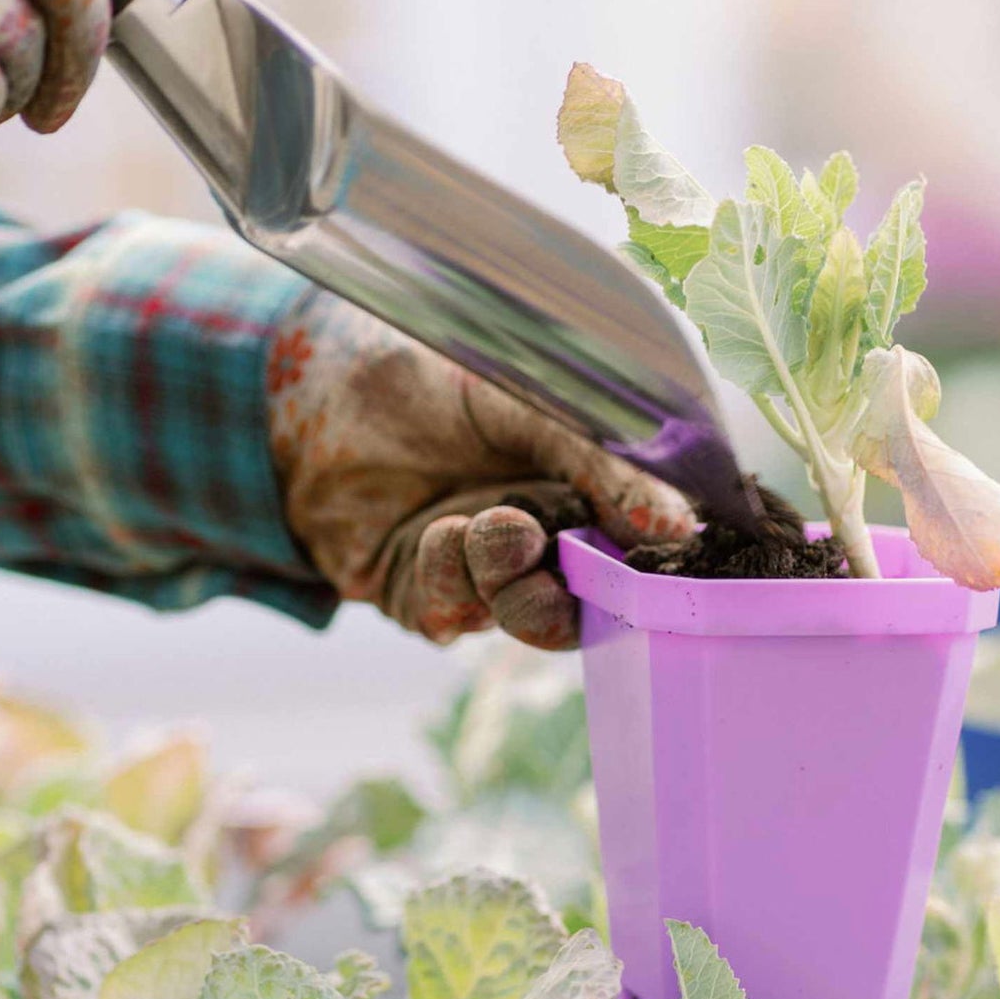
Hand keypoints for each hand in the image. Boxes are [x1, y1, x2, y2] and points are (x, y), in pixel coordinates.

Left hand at [266, 287, 697, 649]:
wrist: (318, 389)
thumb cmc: (428, 380)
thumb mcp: (529, 404)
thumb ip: (600, 465)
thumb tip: (681, 526)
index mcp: (579, 491)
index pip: (632, 550)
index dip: (648, 565)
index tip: (661, 556)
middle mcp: (539, 541)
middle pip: (588, 604)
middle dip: (577, 589)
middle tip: (550, 542)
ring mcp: (482, 575)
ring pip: (527, 618)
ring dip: (513, 578)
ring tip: (490, 525)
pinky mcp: (423, 599)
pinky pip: (456, 617)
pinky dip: (454, 580)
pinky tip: (441, 531)